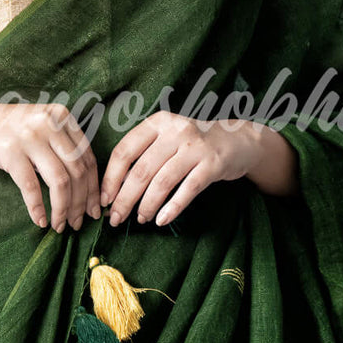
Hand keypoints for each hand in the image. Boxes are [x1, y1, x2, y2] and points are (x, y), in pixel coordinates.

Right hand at [0, 97, 100, 231]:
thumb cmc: (3, 129)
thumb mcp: (37, 126)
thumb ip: (60, 144)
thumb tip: (86, 186)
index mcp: (61, 115)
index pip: (87, 157)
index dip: (94, 187)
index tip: (95, 209)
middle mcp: (49, 122)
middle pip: (77, 171)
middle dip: (82, 203)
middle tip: (79, 224)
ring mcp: (29, 136)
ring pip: (59, 181)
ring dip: (63, 209)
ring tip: (61, 226)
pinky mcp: (9, 151)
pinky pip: (31, 186)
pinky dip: (38, 207)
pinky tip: (40, 221)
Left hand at [99, 112, 294, 228]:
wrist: (238, 140)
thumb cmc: (193, 143)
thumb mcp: (167, 138)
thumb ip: (144, 155)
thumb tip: (115, 190)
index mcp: (158, 122)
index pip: (125, 151)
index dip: (111, 178)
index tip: (104, 200)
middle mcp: (176, 131)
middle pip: (141, 170)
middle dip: (125, 199)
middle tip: (116, 218)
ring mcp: (196, 147)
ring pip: (162, 182)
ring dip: (147, 205)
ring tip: (141, 219)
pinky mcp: (213, 164)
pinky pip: (187, 190)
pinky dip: (172, 208)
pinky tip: (162, 220)